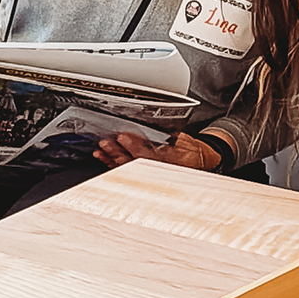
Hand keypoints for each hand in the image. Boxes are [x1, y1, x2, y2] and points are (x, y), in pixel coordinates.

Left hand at [94, 130, 222, 170]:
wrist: (197, 159)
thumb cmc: (190, 149)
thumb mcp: (182, 138)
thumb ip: (166, 135)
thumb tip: (150, 125)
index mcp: (168, 159)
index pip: (147, 153)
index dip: (133, 146)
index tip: (123, 137)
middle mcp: (156, 168)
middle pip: (132, 161)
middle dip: (117, 151)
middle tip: (106, 143)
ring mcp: (148, 172)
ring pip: (126, 166)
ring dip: (111, 158)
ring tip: (101, 150)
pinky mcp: (141, 172)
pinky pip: (124, 169)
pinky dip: (111, 163)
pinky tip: (102, 157)